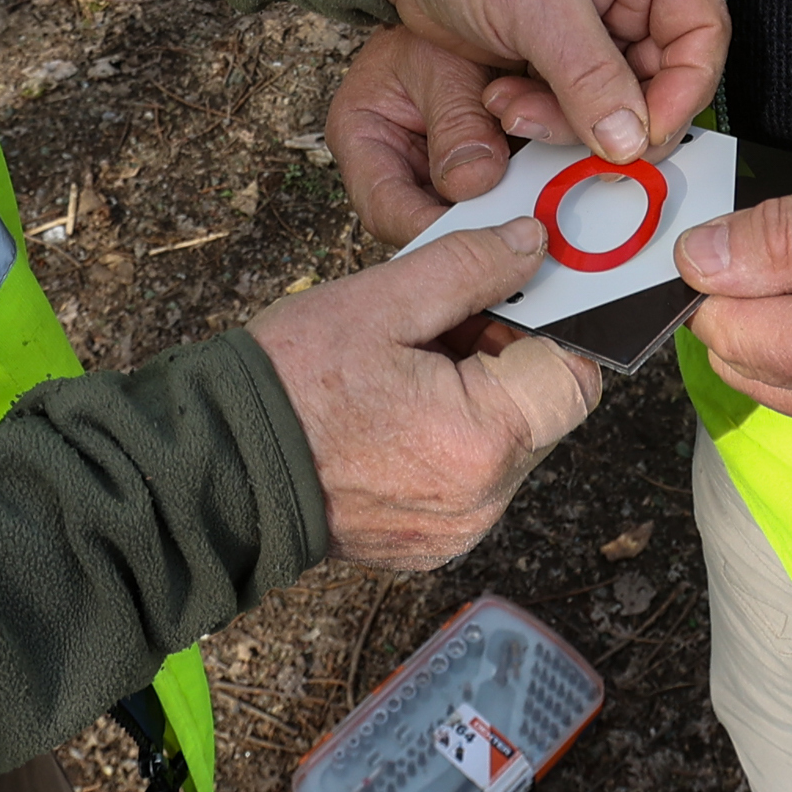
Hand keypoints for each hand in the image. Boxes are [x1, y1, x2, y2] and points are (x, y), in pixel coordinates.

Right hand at [252, 218, 605, 568]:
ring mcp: (456, 531)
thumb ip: (469, 267)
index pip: (574, 376)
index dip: (547, 329)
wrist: (216, 468)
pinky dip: (446, 441)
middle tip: (434, 330)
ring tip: (403, 374)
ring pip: (505, 445)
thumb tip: (531, 245)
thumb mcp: (381, 300)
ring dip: (475, 400)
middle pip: (540, 411)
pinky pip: (468, 480)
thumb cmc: (291, 385)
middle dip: (502, 360)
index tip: (500, 300)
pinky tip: (392, 417)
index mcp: (483, 440)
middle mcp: (483, 501)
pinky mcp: (429, 546)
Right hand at [329, 25, 534, 244]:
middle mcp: (399, 165)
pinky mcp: (485, 164)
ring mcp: (443, 169)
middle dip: (483, 221)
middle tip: (531, 226)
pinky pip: (508, 187)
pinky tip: (560, 169)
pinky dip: (534, 180)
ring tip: (550, 186)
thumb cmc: (433, 18)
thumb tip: (475, 180)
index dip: (433, 232)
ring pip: (477, 209)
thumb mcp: (440, 64)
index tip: (484, 238)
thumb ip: (457, 122)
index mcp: (364, 140)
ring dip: (515, 200)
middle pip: (435, 220)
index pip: (386, 209)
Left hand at [350, 0, 721, 170]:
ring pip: (618, 103)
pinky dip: (545, 117)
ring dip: (567, 122)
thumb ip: (590, 77)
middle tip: (570, 136)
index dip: (686, 89)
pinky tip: (501, 102)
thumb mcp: (535, 7)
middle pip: (663, 78)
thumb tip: (634, 141)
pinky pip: (578, 107)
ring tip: (511, 107)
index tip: (647, 135)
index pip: (703, 31)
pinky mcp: (564, 56)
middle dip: (615, 116)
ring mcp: (599, 27)